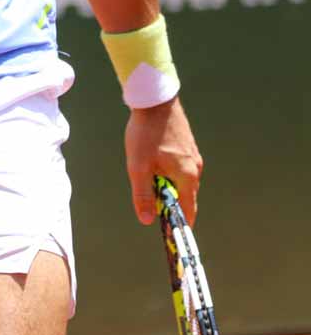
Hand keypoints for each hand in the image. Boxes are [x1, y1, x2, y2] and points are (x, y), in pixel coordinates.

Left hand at [124, 96, 202, 224]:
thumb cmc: (146, 134)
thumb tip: (147, 220)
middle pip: (185, 196)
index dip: (180, 223)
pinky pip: (180, 169)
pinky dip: (168, 174)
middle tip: (150, 206)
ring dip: (166, 186)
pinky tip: (153, 164)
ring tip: (147, 178)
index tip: (172, 234)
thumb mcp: (138, 167)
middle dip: (169, 203)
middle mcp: (196, 169)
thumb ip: (143, 195)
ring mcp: (193, 157)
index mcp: (188, 177)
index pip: (189, 210)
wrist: (154, 100)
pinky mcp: (188, 148)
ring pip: (181, 181)